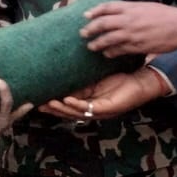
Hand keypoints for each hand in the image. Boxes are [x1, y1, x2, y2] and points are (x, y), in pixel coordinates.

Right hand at [42, 68, 167, 120]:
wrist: (141, 82)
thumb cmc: (121, 78)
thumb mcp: (97, 77)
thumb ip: (82, 75)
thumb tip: (66, 64)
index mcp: (88, 102)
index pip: (66, 105)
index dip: (52, 103)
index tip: (36, 99)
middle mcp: (91, 109)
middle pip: (67, 112)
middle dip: (52, 109)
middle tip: (35, 105)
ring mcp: (99, 111)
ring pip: (75, 112)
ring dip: (60, 108)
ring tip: (47, 103)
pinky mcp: (107, 109)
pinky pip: (88, 107)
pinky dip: (76, 104)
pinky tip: (66, 100)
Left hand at [80, 2, 176, 56]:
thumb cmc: (166, 15)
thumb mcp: (147, 7)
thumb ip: (132, 10)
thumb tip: (121, 13)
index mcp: (131, 7)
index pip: (107, 8)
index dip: (94, 11)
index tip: (86, 15)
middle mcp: (128, 20)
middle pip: (102, 24)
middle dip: (90, 29)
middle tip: (82, 33)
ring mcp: (131, 34)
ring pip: (107, 39)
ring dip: (96, 43)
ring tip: (91, 46)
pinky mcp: (136, 46)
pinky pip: (118, 50)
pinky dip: (110, 52)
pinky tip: (106, 54)